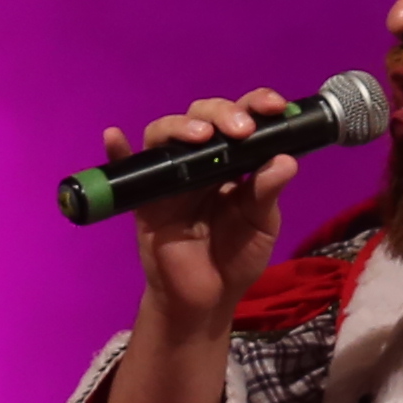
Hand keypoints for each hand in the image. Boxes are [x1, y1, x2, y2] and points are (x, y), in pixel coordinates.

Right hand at [102, 87, 301, 336]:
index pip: (242, 119)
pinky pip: (126, 170)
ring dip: (180, 126)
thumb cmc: (237, 256)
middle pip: (202, 115)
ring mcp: (170, 175)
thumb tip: (287, 159)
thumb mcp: (261, 224)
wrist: (208, 298)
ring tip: (201, 135)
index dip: (256, 104)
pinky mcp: (146, 198)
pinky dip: (117, 152)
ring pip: (165, 134)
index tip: (274, 107)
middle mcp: (201, 159)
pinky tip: (114, 137)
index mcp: (234, 159)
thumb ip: (268, 191)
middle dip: (221, 113)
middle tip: (241, 131)